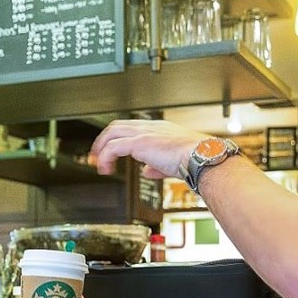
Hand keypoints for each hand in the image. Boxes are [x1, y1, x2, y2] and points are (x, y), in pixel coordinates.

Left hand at [88, 119, 210, 179]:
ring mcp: (144, 133)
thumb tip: (147, 171)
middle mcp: (150, 127)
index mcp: (158, 129)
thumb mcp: (171, 162)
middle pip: (117, 126)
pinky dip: (105, 157)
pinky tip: (105, 168)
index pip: (131, 128)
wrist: (202, 157)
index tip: (109, 151)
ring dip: (100, 148)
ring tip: (97, 163)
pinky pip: (114, 147)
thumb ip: (157, 166)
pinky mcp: (140, 143)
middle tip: (95, 156)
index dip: (117, 138)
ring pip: (112, 133)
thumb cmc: (194, 159)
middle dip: (102, 141)